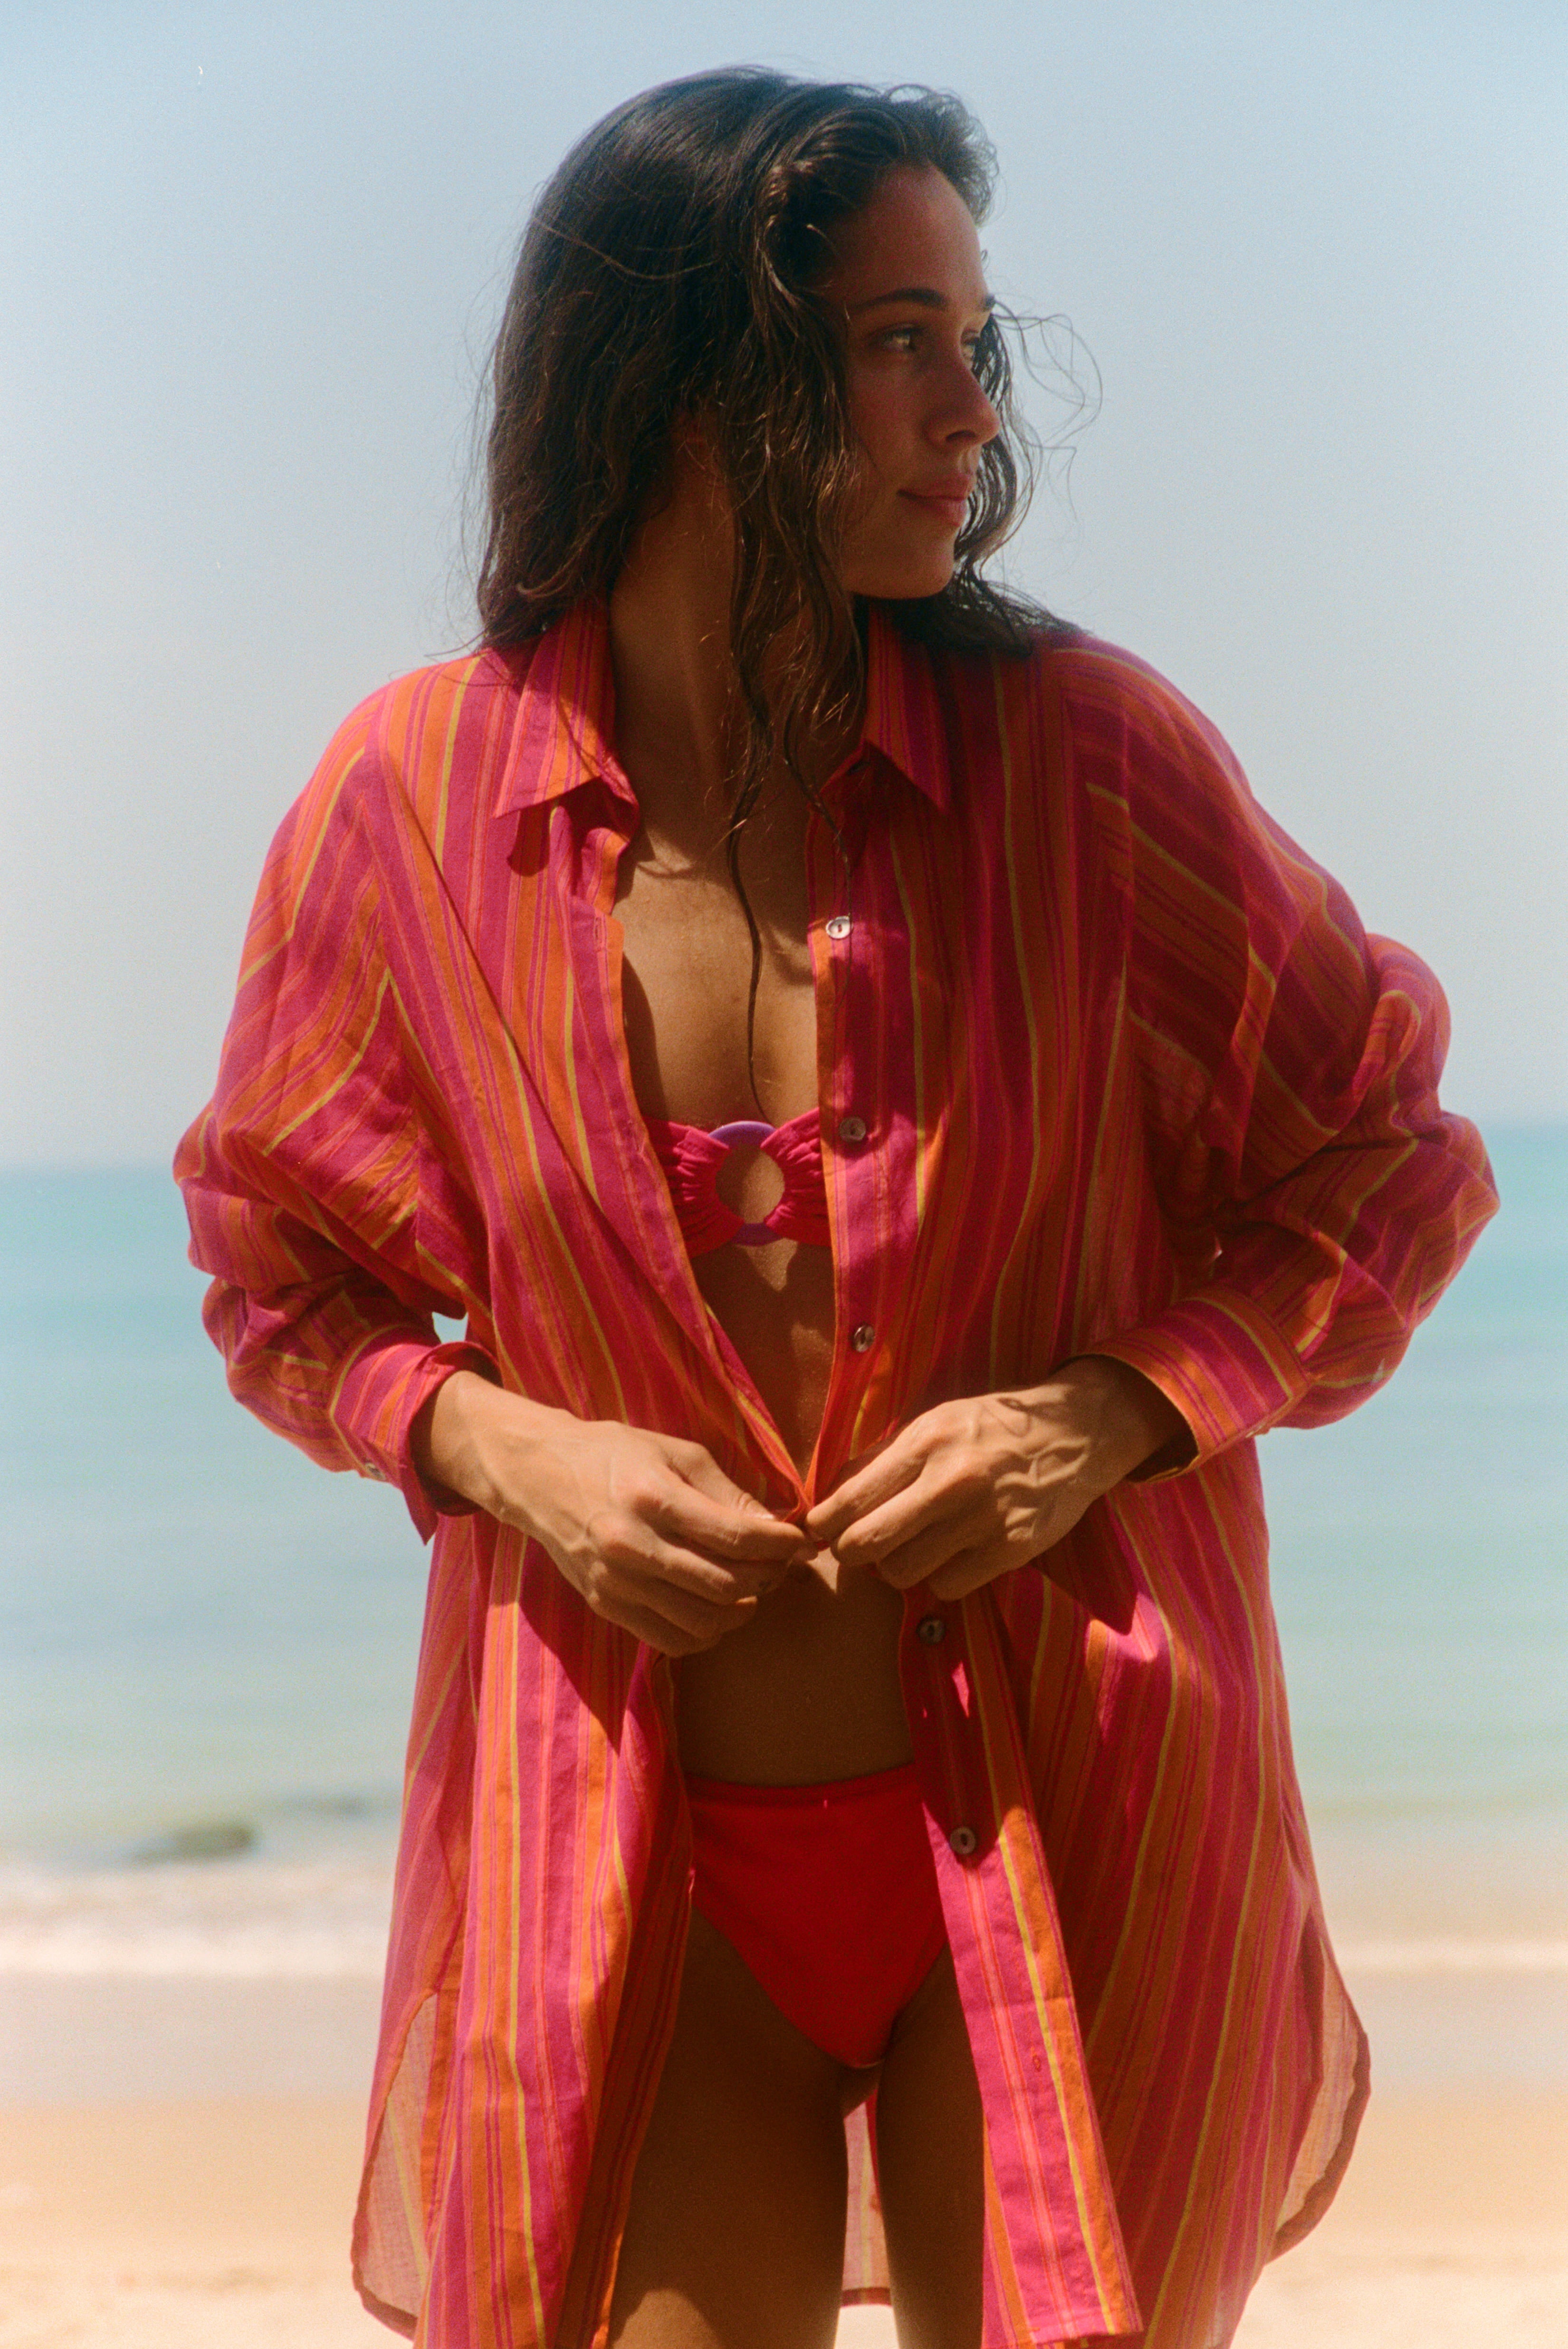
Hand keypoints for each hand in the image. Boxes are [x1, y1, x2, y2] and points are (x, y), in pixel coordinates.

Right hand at [415, 1372, 809, 1653]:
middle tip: (781, 1565)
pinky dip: (706, 1634)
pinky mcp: (606, 1605)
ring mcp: (617, 1582)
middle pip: (724, 1583)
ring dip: (742, 1610)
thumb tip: (774, 1525)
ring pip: (703, 1620)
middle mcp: (632, 1545)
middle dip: (768, 1578)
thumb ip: (725, 1490)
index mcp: (652, 1498)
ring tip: (754, 1589)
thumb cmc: (611, 1454)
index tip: (799, 1541)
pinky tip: (719, 1610)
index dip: (778, 1544)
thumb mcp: (673, 1451)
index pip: (734, 1535)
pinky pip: (671, 1640)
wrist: (538, 1475)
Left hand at [803, 1357, 1189, 1602]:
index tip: (821, 1528)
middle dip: (850, 1552)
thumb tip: (830, 1496)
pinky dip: (940, 1578)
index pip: (850, 1499)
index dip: (823, 1523)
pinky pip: (947, 1587)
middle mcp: (951, 1481)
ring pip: (902, 1573)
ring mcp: (983, 1519)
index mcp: (925, 1442)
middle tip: (856, 1546)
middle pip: (866, 1545)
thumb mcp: (935, 1422)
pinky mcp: (1010, 1550)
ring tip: (910, 1546)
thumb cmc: (992, 1427)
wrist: (1075, 1433)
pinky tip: (950, 1554)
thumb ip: (883, 1458)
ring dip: (896, 1567)